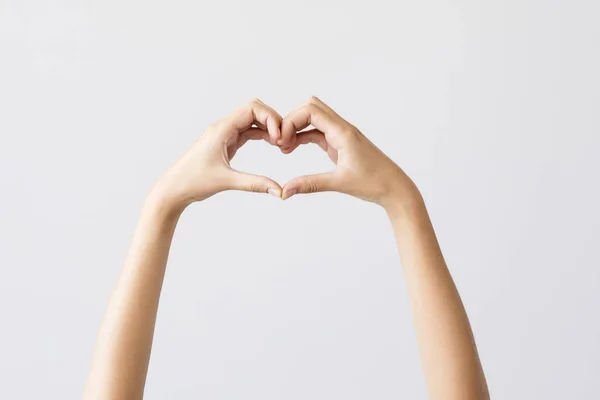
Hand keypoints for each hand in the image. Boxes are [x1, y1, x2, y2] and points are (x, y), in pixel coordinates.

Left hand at [150, 99, 282, 211]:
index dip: (270, 118)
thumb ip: (255, 184)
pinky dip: (261, 135)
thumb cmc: (192, 182)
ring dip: (268, 128)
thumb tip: (278, 191)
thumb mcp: (227, 181)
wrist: (173, 189)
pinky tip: (272, 144)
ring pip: (252, 120)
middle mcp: (223, 127)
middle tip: (284, 140)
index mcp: (221, 129)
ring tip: (281, 143)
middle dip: (273, 121)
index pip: (252, 108)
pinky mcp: (226, 143)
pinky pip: (247, 132)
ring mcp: (224, 134)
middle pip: (254, 110)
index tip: (279, 137)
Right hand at [279, 97, 419, 207]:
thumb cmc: (374, 183)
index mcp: (343, 132)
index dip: (291, 122)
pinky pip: (318, 132)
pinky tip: (293, 149)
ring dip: (297, 128)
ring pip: (314, 118)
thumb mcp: (338, 183)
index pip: (311, 111)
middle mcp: (342, 128)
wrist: (395, 188)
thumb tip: (284, 192)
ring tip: (284, 148)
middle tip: (281, 142)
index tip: (281, 142)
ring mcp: (341, 134)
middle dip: (292, 121)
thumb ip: (309, 184)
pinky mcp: (341, 143)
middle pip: (311, 107)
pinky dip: (303, 137)